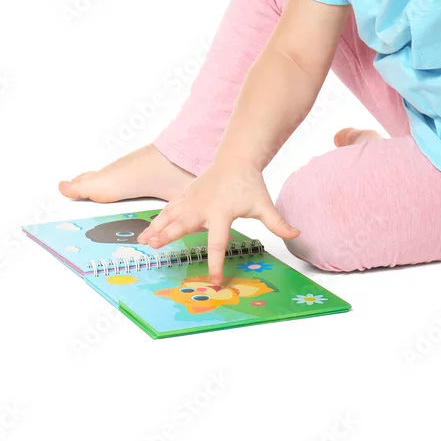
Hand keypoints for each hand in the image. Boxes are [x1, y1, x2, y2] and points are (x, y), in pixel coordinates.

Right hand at [135, 160, 299, 286]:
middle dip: (169, 237)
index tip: (214, 281)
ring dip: (156, 228)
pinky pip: (169, 207)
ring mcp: (192, 199)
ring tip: (144, 242)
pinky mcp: (187, 194)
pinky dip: (158, 218)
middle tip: (155, 249)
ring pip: (171, 215)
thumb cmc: (250, 185)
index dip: (216, 263)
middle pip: (183, 225)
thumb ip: (278, 223)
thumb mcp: (264, 205)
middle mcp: (203, 207)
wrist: (236, 160)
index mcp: (222, 213)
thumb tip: (297, 234)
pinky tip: (149, 229)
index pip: (218, 243)